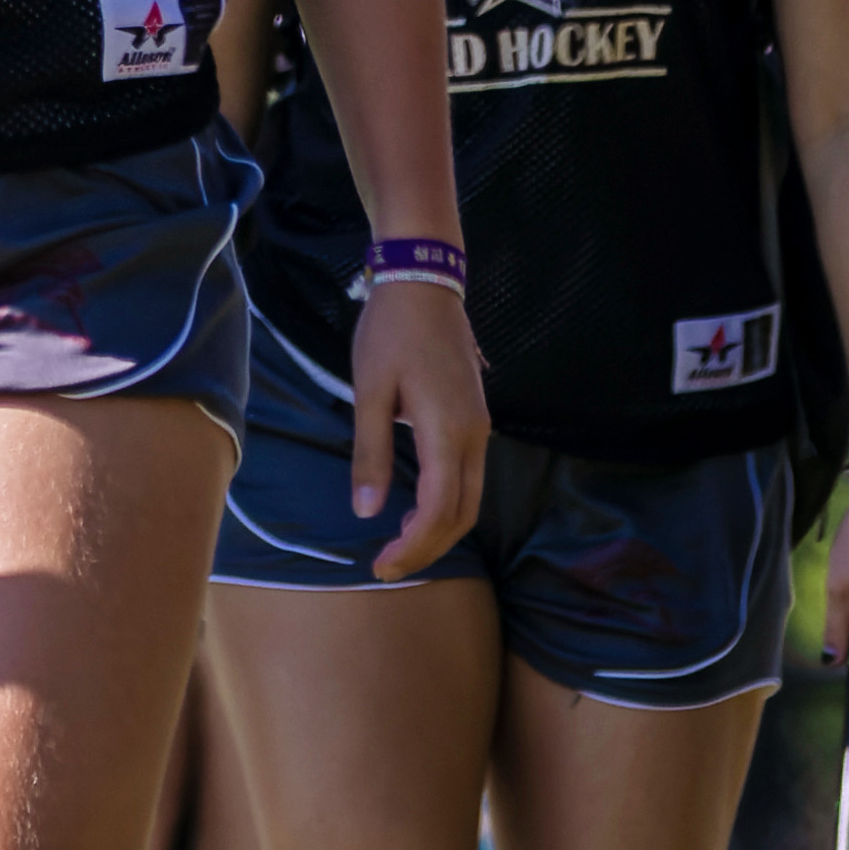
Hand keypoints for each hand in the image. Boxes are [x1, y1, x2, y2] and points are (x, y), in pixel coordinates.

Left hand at [343, 275, 487, 581]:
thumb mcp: (369, 392)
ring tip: (398, 543)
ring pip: (471, 499)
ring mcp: (480, 427)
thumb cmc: (391, 332)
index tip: (381, 565)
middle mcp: (474, 436)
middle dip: (428, 548)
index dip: (413, 547)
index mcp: (448, 431)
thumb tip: (367, 511)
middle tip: (387, 566)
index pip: (439, 511)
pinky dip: (447, 505)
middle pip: (462, 514)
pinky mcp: (476, 418)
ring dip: (439, 529)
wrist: (425, 283)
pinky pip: (470, 477)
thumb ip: (370, 454)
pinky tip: (416, 508)